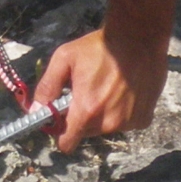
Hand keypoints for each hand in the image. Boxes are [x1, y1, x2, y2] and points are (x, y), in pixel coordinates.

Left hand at [32, 29, 169, 153]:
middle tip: (86, 93)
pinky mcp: (144, 118)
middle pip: (86, 132)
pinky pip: (126, 123)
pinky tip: (123, 92)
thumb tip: (36, 110)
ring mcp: (129, 122)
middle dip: (81, 118)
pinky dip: (122, 112)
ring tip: (107, 88)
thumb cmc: (99, 47)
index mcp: (87, 110)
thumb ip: (47, 87)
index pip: (67, 143)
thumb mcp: (64, 59)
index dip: (60, 133)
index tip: (60, 121)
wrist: (139, 38)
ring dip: (103, 114)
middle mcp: (110, 122)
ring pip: (106, 127)